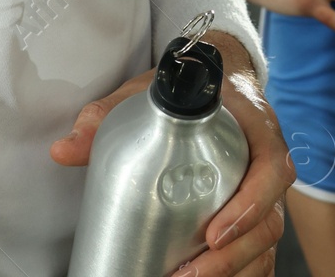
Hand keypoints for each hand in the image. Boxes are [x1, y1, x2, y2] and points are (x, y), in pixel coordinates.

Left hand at [50, 31, 292, 276]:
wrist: (217, 77)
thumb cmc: (188, 85)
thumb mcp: (149, 90)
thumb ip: (107, 113)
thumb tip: (63, 151)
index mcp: (255, 126)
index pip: (272, 168)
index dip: (251, 205)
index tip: (213, 234)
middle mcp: (268, 162)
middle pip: (269, 222)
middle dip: (231, 259)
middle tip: (187, 276)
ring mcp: (267, 191)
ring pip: (266, 244)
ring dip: (233, 272)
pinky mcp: (258, 212)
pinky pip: (260, 252)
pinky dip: (240, 273)